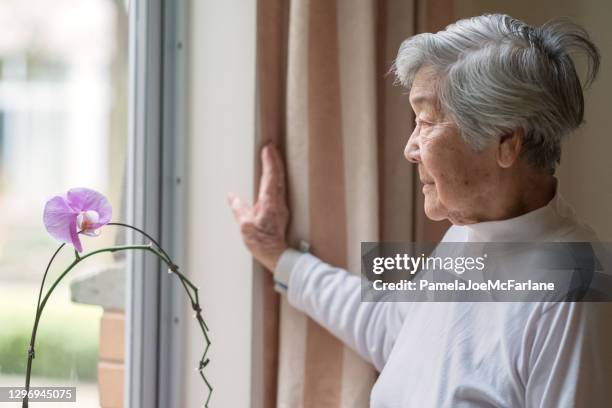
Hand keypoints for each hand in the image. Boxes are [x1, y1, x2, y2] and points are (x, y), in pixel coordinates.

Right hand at [228, 145, 288, 271]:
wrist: (277, 255)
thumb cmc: (262, 242)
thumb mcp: (245, 225)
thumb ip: (238, 208)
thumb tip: (232, 197)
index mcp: (269, 201)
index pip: (270, 176)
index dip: (269, 161)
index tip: (267, 148)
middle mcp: (278, 201)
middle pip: (279, 175)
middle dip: (275, 159)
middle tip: (272, 146)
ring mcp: (282, 206)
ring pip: (282, 181)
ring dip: (278, 168)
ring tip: (274, 157)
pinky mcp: (281, 211)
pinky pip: (281, 189)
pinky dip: (278, 178)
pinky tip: (275, 178)